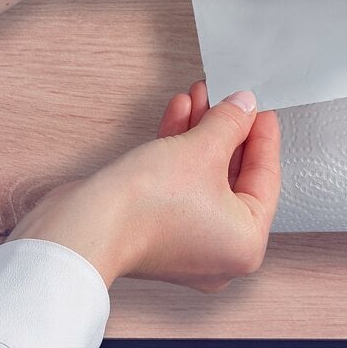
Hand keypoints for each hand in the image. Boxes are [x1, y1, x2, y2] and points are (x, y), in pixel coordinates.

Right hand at [11, 81, 280, 290]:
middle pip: (233, 176)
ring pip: (203, 177)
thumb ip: (231, 123)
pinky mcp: (155, 232)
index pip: (266, 179)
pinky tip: (178, 111)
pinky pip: (179, 186)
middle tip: (228, 98)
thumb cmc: (146, 204)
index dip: (263, 137)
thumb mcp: (203, 148)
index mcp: (245, 244)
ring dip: (199, 133)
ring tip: (197, 95)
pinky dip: (178, 151)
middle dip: (225, 129)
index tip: (261, 109)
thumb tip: (245, 105)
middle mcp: (219, 252)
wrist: (79, 228)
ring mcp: (185, 244)